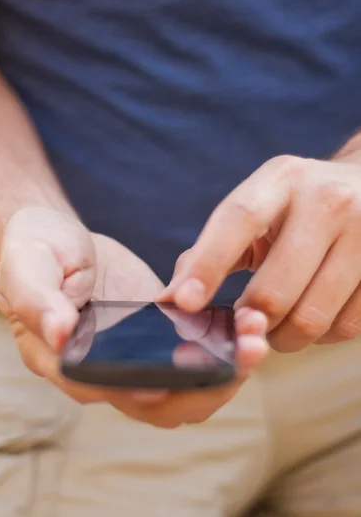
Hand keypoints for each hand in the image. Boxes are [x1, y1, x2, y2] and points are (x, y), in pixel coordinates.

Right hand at [0, 207, 266, 427]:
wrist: (54, 239)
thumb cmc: (33, 250)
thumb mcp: (27, 266)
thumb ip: (36, 301)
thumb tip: (61, 336)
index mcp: (67, 363)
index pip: (118, 392)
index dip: (161, 388)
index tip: (200, 366)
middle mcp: (103, 373)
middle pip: (163, 402)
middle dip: (210, 382)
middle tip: (251, 348)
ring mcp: (133, 357)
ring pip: (184, 386)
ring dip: (224, 370)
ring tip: (255, 333)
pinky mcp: (155, 336)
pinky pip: (191, 355)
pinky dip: (220, 347)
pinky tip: (244, 319)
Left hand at [161, 155, 360, 351]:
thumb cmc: (298, 206)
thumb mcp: (258, 205)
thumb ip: (214, 246)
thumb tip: (172, 298)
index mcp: (282, 179)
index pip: (238, 219)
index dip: (207, 265)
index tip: (182, 303)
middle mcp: (328, 201)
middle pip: (274, 290)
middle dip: (250, 323)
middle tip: (245, 326)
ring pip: (310, 318)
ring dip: (283, 337)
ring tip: (277, 324)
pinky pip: (346, 327)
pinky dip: (320, 336)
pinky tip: (314, 315)